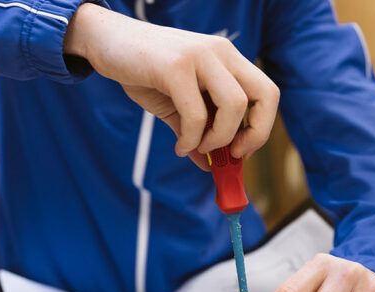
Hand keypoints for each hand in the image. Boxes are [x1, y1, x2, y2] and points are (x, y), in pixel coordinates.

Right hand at [63, 3, 278, 169]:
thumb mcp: (176, 104)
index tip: (241, 151)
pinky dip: (190, 139)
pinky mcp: (176, 66)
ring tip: (195, 147)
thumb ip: (196, 131)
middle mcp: (220, 52)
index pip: (267, 93)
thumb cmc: (143, 72)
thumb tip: (210, 167)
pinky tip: (179, 145)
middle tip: (232, 155)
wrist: (106, 41)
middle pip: (264, 96)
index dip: (261, 127)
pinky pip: (196, 114)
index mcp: (227, 58)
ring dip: (218, 139)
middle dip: (254, 134)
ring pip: (234, 106)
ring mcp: (200, 56)